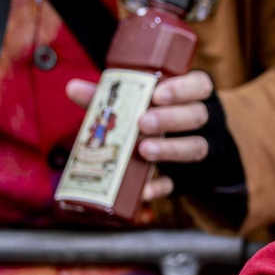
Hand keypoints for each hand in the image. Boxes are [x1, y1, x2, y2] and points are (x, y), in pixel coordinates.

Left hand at [67, 70, 214, 201]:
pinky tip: (144, 190)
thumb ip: (110, 97)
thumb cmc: (154, 116)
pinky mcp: (190, 176)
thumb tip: (73, 88)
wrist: (179, 151)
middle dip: (171, 119)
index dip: (182, 89)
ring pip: (196, 147)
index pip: (200, 85)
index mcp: (191, 94)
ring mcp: (200, 147)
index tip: (157, 95)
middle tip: (142, 123)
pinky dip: (161, 186)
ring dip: (171, 149)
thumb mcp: (136, 102)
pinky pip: (180, 182)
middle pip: (197, 115)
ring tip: (144, 151)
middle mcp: (201, 120)